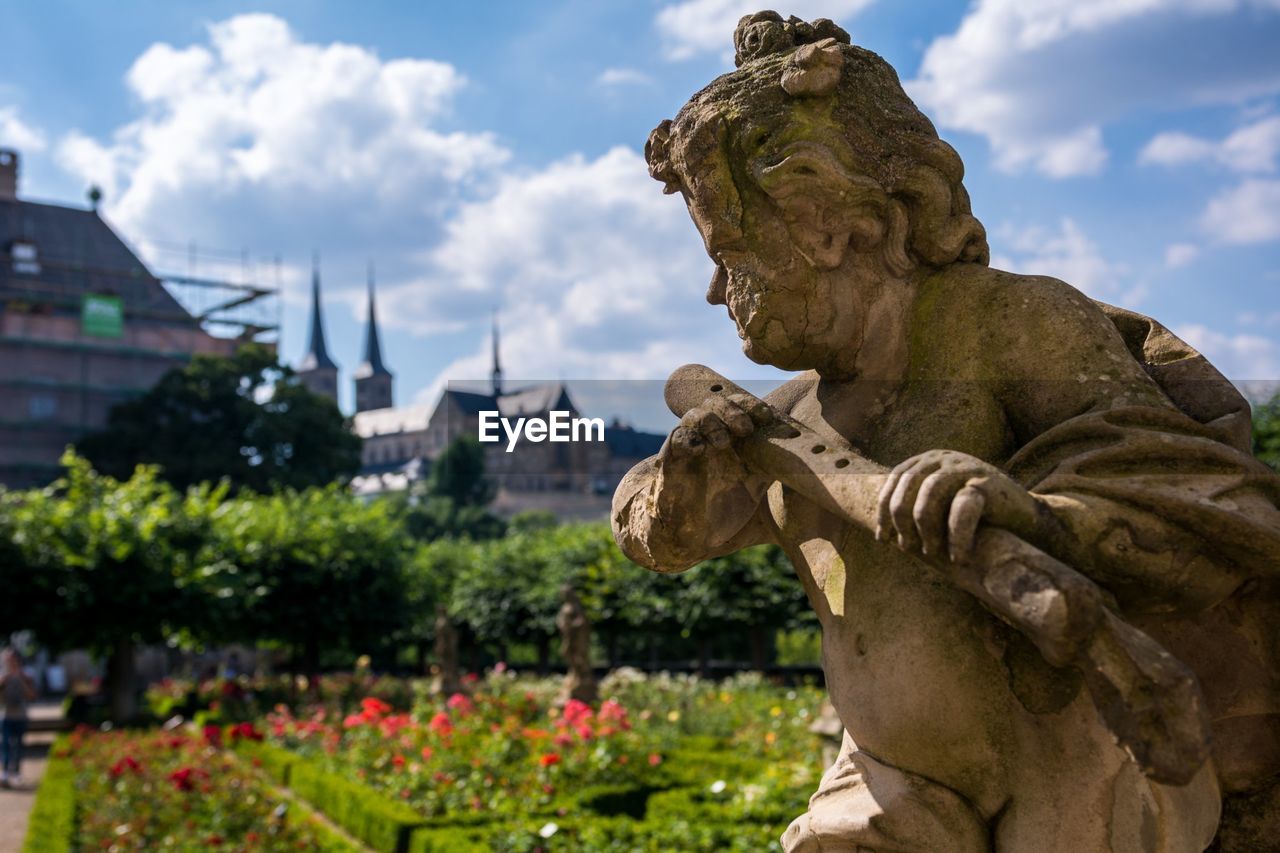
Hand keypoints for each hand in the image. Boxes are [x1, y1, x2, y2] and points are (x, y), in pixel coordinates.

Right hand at [655, 392, 770, 532]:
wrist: (693, 536)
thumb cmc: (726, 509)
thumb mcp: (760, 487)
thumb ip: (782, 473)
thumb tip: (819, 469)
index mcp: (733, 438)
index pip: (739, 406)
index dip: (752, 406)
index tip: (767, 417)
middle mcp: (711, 438)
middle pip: (716, 402)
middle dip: (732, 410)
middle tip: (746, 428)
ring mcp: (691, 449)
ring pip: (694, 416)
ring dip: (711, 423)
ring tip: (722, 443)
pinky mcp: (671, 464)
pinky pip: (675, 440)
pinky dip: (687, 439)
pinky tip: (699, 449)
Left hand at [875, 449, 1040, 562]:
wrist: (1025, 519)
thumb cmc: (975, 517)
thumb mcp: (940, 507)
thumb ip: (914, 509)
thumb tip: (879, 535)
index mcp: (929, 460)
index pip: (895, 480)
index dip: (884, 511)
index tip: (883, 539)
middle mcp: (945, 458)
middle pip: (907, 488)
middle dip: (902, 523)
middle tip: (909, 550)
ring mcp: (966, 468)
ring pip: (929, 497)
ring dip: (926, 530)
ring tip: (932, 554)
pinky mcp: (988, 484)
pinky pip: (962, 509)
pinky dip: (956, 537)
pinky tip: (957, 557)